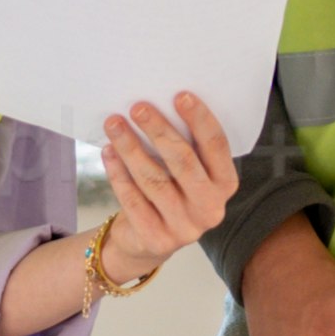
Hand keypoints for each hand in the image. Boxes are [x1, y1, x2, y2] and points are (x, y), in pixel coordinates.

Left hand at [90, 92, 237, 294]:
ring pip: (153, 179)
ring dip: (131, 147)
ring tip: (114, 124)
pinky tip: (109, 152)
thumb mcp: (187, 173)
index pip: (216, 146)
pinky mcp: (157, 239)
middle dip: (159, 130)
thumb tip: (160, 103)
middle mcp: (211, 208)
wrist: (148, 240)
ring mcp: (185, 227)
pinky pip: (132, 199)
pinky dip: (118, 173)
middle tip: (138, 107)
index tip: (179, 95)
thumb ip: (185, 146)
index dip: (200, 119)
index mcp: (225, 185)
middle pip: (183, 161)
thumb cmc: (171, 192)